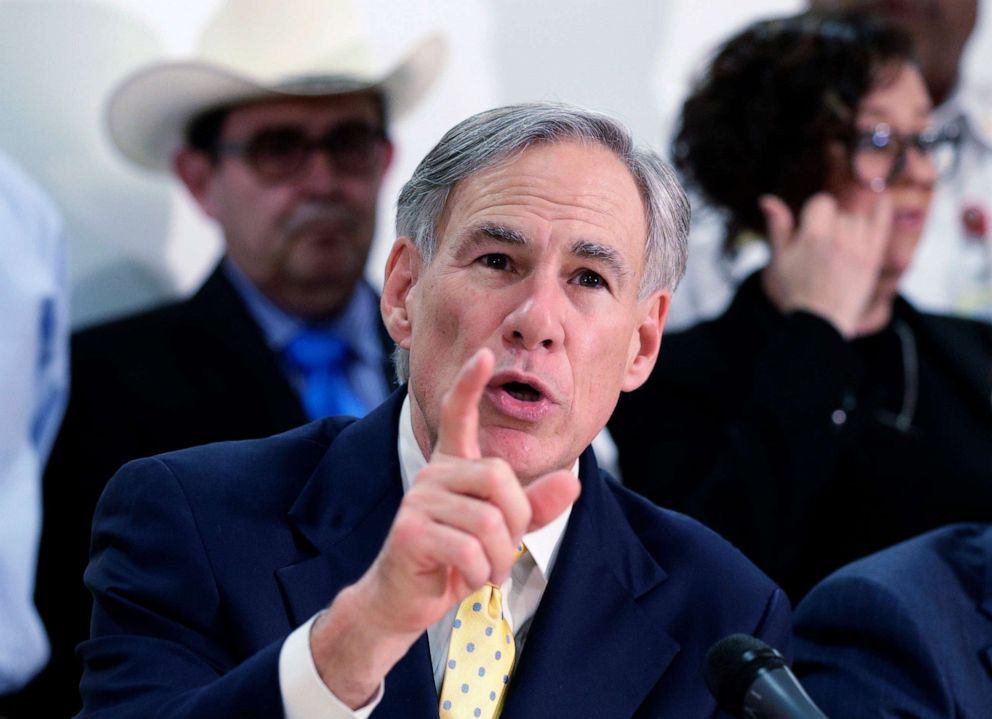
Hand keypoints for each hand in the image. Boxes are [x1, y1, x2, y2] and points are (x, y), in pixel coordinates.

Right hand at [310, 349, 579, 706]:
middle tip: (504, 547)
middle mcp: (433, 474)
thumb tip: (573, 480)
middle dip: (515, 519)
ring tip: (486, 570)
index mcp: (452, 466)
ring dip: (499, 556)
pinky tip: (469, 578)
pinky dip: (480, 571)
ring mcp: (418, 500)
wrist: (404, 600)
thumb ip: (536, 507)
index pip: (456, 414)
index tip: (483, 354)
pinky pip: (469, 548)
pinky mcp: (410, 531)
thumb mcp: (502, 533)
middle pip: (497, 476)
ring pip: (487, 519)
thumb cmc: (454, 560)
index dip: (470, 385)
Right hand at [759, 193, 892, 337]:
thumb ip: (777, 226)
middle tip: (823, 247)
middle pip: (841, 212)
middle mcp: (838, 238)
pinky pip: (882, 225)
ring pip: (858, 218)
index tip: (810, 228)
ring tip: (840, 246)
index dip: (815, 212)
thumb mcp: (779, 258)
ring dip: (850, 225)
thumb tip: (766, 199)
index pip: (822, 201)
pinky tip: (882, 200)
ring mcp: (858, 248)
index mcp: (813, 236)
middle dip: (832, 223)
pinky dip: (883, 210)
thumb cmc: (795, 290)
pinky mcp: (872, 258)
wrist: (820, 321)